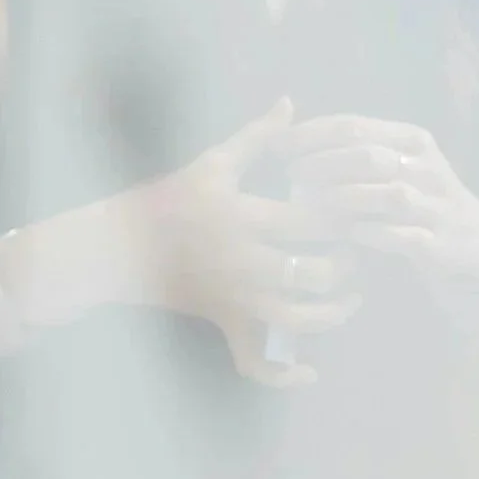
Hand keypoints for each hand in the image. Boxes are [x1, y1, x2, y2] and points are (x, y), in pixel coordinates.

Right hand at [124, 98, 361, 386]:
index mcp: (242, 217)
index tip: (362, 210)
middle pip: (313, 271)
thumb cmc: (167, 199)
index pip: (312, 220)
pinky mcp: (224, 321)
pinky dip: (284, 375)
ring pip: (297, 318)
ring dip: (333, 313)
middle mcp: (243, 261)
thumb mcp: (210, 163)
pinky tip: (311, 370)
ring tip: (349, 297)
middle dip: (348, 265)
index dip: (346, 218)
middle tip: (359, 251)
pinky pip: (254, 361)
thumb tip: (289, 103)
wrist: (117, 246)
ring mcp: (234, 296)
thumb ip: (256, 138)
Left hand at [277, 115, 478, 298]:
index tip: (276, 146)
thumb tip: (286, 121)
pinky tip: (342, 234)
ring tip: (308, 203)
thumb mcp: (392, 166)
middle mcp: (427, 167)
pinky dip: (368, 233)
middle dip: (322, 163)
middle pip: (367, 156)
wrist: (477, 250)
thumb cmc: (418, 203)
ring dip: (342, 198)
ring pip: (386, 195)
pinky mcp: (440, 244)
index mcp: (412, 139)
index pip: (353, 125)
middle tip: (290, 175)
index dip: (309, 134)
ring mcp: (437, 207)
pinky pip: (400, 236)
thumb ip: (351, 146)